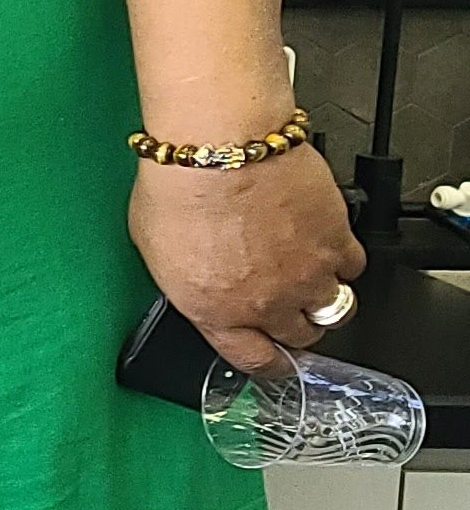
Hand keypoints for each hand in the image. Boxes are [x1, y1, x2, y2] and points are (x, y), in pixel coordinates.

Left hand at [129, 146, 364, 379]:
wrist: (220, 147)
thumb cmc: (179, 187)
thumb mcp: (155, 248)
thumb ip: (186, 277)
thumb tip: (195, 276)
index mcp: (216, 312)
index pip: (252, 360)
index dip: (267, 362)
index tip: (273, 358)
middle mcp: (266, 303)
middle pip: (300, 336)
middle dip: (295, 325)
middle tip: (290, 306)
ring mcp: (306, 276)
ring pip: (334, 308)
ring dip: (324, 296)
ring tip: (312, 276)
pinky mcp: (336, 243)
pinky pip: (353, 267)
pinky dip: (343, 260)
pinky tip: (327, 244)